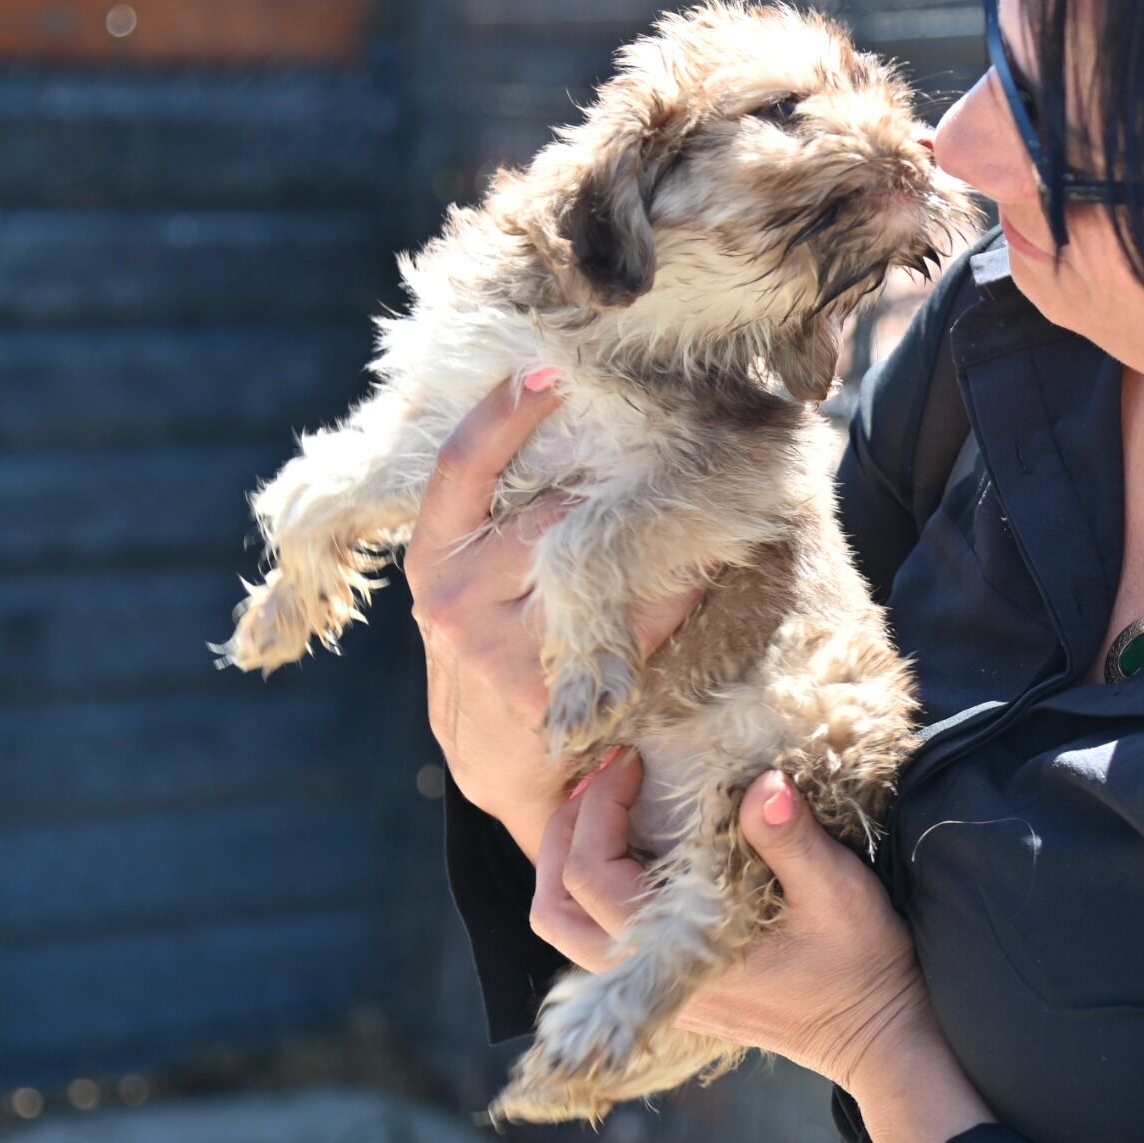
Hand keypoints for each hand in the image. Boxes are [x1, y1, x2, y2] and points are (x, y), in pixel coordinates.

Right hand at [402, 371, 707, 858]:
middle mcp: (455, 603)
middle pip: (551, 511)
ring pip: (597, 561)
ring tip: (707, 486)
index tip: (549, 367)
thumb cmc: (489, 659)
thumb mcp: (463, 589)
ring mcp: (502, 652)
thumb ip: (494, 527)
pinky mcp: (553, 695)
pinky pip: (635, 619)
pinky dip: (678, 588)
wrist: (500, 776)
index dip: (501, 413)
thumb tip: (562, 430)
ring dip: (657, 528)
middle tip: (673, 429)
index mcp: (431, 562)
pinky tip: (711, 561)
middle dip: (615, 476)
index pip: (459, 469)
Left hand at [530, 748, 939, 1094]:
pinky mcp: (674, 985)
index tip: (630, 758)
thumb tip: (762, 783)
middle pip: (555, 910)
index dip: (597, 810)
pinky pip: (601, 939)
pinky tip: (634, 848)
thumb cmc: (859, 962)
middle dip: (563, 835)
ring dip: (568, 866)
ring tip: (603, 809)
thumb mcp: (837, 891)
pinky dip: (594, 889)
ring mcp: (660, 988)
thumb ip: (791, 838)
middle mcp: (655, 978)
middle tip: (601, 779)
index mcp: (679, 952)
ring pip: (569, 931)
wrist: (876, 1030)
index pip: (592, 878)